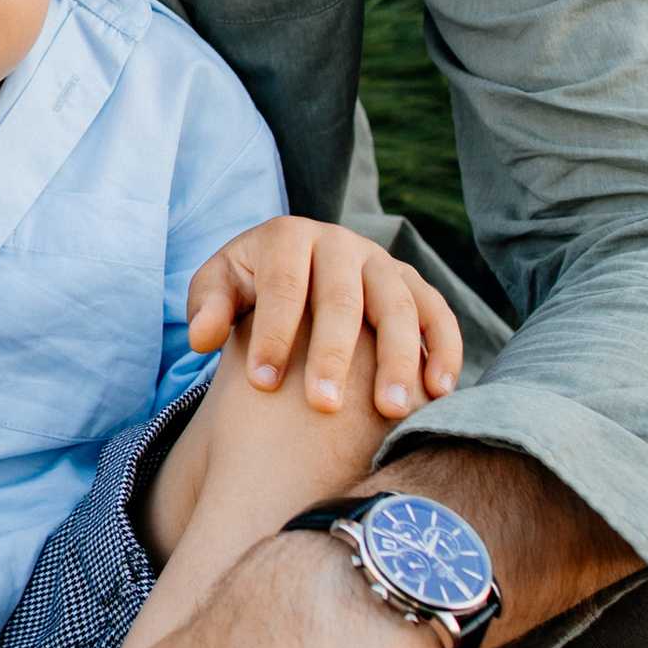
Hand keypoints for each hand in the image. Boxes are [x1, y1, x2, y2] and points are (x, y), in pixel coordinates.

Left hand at [188, 218, 461, 426]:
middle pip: (342, 299)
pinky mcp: (413, 285)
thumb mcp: (221, 287)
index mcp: (289, 237)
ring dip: (398, 359)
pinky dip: (444, 349)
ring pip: (398, 307)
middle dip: (333, 353)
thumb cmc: (251, 287)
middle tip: (324, 405)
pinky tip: (439, 393)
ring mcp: (383, 263)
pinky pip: (437, 313)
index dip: (273, 333)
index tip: (263, 385)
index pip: (283, 287)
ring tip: (391, 410)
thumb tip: (203, 336)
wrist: (297, 268)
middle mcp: (341, 244)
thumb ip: (208, 307)